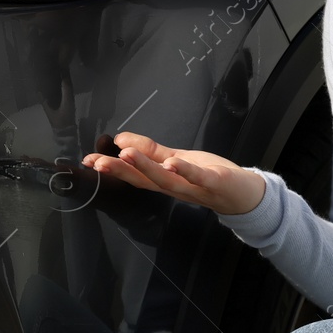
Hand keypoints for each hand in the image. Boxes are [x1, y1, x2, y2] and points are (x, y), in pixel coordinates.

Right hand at [80, 131, 266, 215]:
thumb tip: (121, 139)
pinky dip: (185, 171)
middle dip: (120, 170)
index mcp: (163, 180)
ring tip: (127, 155)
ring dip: (146, 168)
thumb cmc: (210, 176)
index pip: (133, 175)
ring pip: (166, 180)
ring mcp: (193, 188)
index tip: (88, 162)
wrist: (244, 193)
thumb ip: (151, 151)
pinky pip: (198, 178)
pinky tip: (172, 163)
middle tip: (99, 162)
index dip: (110, 169)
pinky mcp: (214, 183)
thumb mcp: (177, 159)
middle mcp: (174, 187)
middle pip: (143, 180)